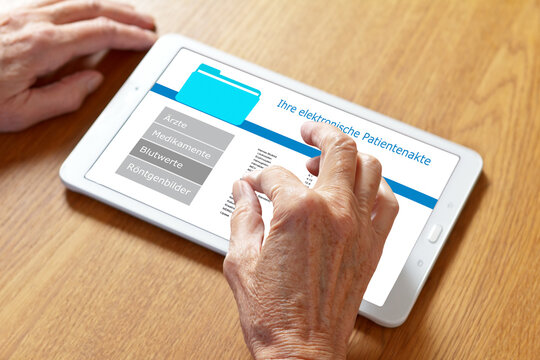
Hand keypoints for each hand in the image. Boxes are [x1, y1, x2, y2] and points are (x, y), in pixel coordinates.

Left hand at [0, 0, 156, 131]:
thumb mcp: (21, 112)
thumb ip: (64, 97)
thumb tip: (92, 82)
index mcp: (44, 46)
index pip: (101, 34)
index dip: (130, 35)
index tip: (147, 39)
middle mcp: (34, 21)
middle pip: (93, 7)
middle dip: (127, 13)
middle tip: (147, 21)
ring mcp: (20, 10)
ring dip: (105, 3)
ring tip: (125, 11)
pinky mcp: (8, 9)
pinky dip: (78, 0)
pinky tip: (83, 5)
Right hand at [224, 122, 398, 358]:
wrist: (302, 351)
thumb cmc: (273, 315)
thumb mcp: (241, 260)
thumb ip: (242, 215)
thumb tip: (242, 190)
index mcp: (297, 213)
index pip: (277, 175)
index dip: (260, 177)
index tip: (255, 185)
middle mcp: (334, 212)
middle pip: (338, 149)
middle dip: (319, 132)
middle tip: (308, 131)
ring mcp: (359, 227)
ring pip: (370, 167)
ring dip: (350, 155)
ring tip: (332, 158)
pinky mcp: (374, 245)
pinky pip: (388, 202)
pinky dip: (377, 186)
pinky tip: (362, 187)